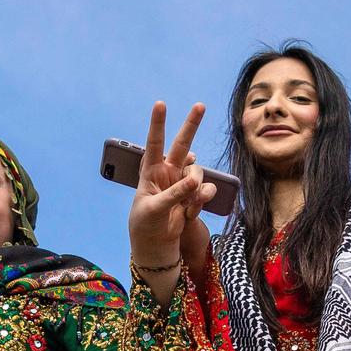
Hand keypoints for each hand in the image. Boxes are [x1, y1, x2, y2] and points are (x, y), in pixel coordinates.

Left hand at [127, 101, 216, 296]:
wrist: (157, 246)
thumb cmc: (146, 225)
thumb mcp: (155, 209)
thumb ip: (175, 193)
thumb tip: (195, 180)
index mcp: (151, 171)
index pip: (154, 143)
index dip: (158, 124)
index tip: (160, 104)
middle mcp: (168, 173)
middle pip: (182, 144)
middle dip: (191, 125)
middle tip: (200, 105)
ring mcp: (182, 184)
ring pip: (198, 172)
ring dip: (196, 186)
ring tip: (188, 204)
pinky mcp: (194, 196)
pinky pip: (205, 191)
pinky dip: (201, 201)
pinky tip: (190, 212)